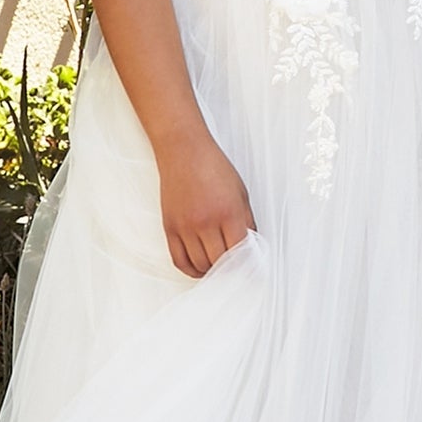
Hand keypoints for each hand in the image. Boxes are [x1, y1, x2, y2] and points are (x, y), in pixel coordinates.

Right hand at [156, 128, 256, 277]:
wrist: (183, 151)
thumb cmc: (212, 166)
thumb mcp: (240, 192)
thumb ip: (247, 221)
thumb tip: (251, 245)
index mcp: (228, 212)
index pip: (240, 251)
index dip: (247, 263)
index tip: (250, 269)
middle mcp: (206, 222)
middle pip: (220, 262)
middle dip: (230, 269)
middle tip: (235, 269)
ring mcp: (185, 227)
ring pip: (200, 264)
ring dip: (211, 270)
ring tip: (219, 267)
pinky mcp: (170, 228)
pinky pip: (179, 260)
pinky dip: (190, 269)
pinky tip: (199, 268)